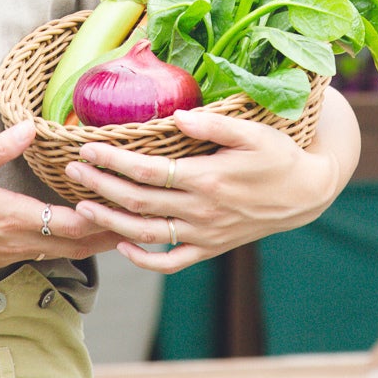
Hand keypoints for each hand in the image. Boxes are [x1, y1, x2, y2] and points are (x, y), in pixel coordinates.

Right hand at [0, 122, 123, 271]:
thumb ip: (1, 146)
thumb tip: (32, 126)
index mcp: (16, 217)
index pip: (74, 224)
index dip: (102, 216)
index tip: (126, 205)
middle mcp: (21, 240)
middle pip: (79, 245)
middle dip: (111, 235)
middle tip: (142, 223)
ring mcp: (13, 252)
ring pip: (65, 252)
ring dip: (93, 241)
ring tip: (120, 227)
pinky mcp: (4, 257)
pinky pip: (48, 253)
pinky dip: (70, 244)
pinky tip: (77, 232)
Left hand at [65, 106, 346, 274]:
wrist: (306, 193)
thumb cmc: (279, 155)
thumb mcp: (253, 131)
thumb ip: (214, 124)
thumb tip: (176, 114)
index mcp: (208, 178)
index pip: (148, 171)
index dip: (113, 160)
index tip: (87, 147)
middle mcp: (202, 210)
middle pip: (138, 202)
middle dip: (101, 185)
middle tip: (72, 170)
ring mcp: (205, 234)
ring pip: (147, 234)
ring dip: (110, 222)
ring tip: (83, 206)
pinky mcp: (211, 248)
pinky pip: (172, 262)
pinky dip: (144, 259)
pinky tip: (123, 245)